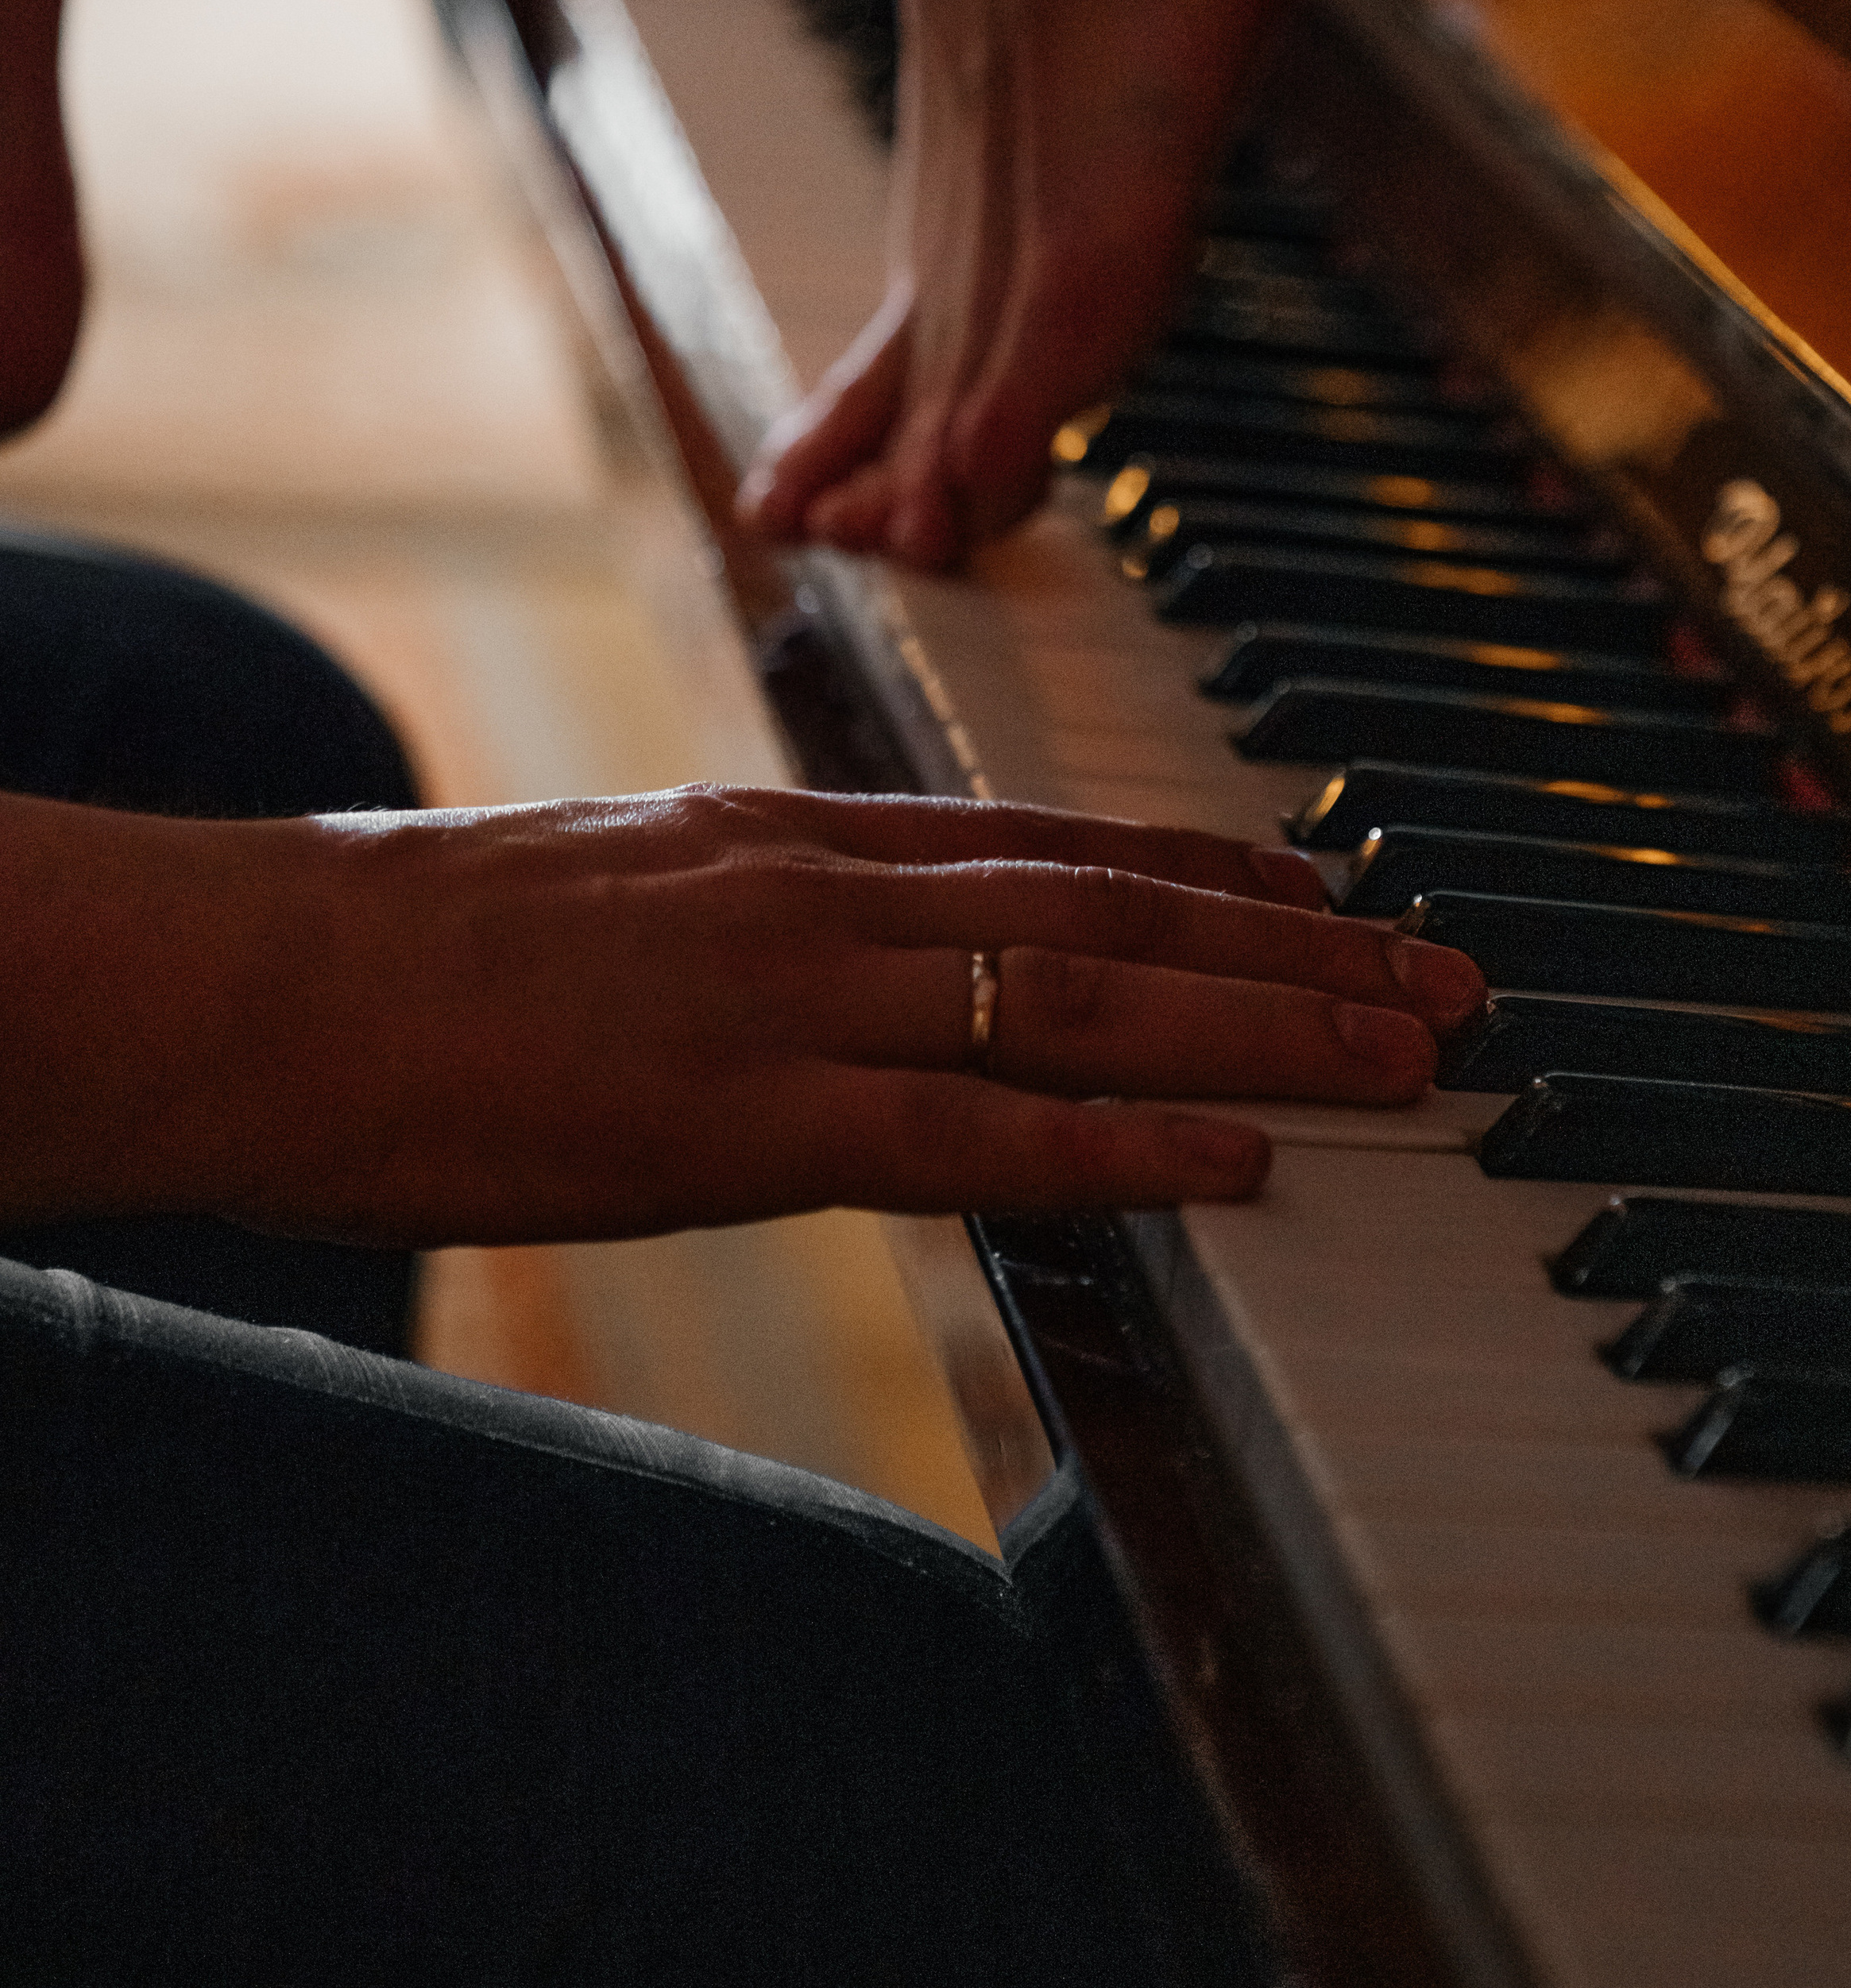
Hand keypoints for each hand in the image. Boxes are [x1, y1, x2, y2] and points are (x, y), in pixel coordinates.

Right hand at [167, 787, 1483, 1242]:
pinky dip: (1124, 1147)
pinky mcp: (742, 1117)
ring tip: (1405, 1057)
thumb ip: (740, 911)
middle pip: (1108, 908)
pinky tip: (1240, 1165)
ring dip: (1266, 1031)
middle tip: (1440, 979)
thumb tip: (823, 954)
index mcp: (784, 835)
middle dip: (1294, 945)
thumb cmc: (404, 948)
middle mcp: (820, 890)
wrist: (259, 976)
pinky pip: (975, 1133)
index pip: (1042, 840)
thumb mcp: (606, 890)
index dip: (1202, 868)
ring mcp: (792, 996)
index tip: (1319, 885)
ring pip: (1084, 1000)